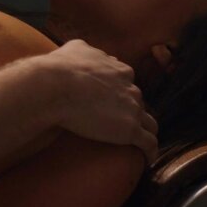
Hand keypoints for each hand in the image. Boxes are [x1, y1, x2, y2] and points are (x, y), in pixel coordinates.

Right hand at [36, 40, 158, 162]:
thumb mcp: (74, 49)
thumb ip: (83, 49)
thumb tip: (79, 49)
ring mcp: (132, 108)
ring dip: (144, 130)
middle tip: (119, 121)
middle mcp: (129, 85)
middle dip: (131, 109)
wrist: (56, 86)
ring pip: (148, 121)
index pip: (126, 80)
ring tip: (140, 141)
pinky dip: (150, 151)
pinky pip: (148, 142)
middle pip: (137, 100)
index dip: (120, 91)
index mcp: (118, 68)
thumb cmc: (60, 69)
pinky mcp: (129, 129)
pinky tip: (148, 157)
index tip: (112, 99)